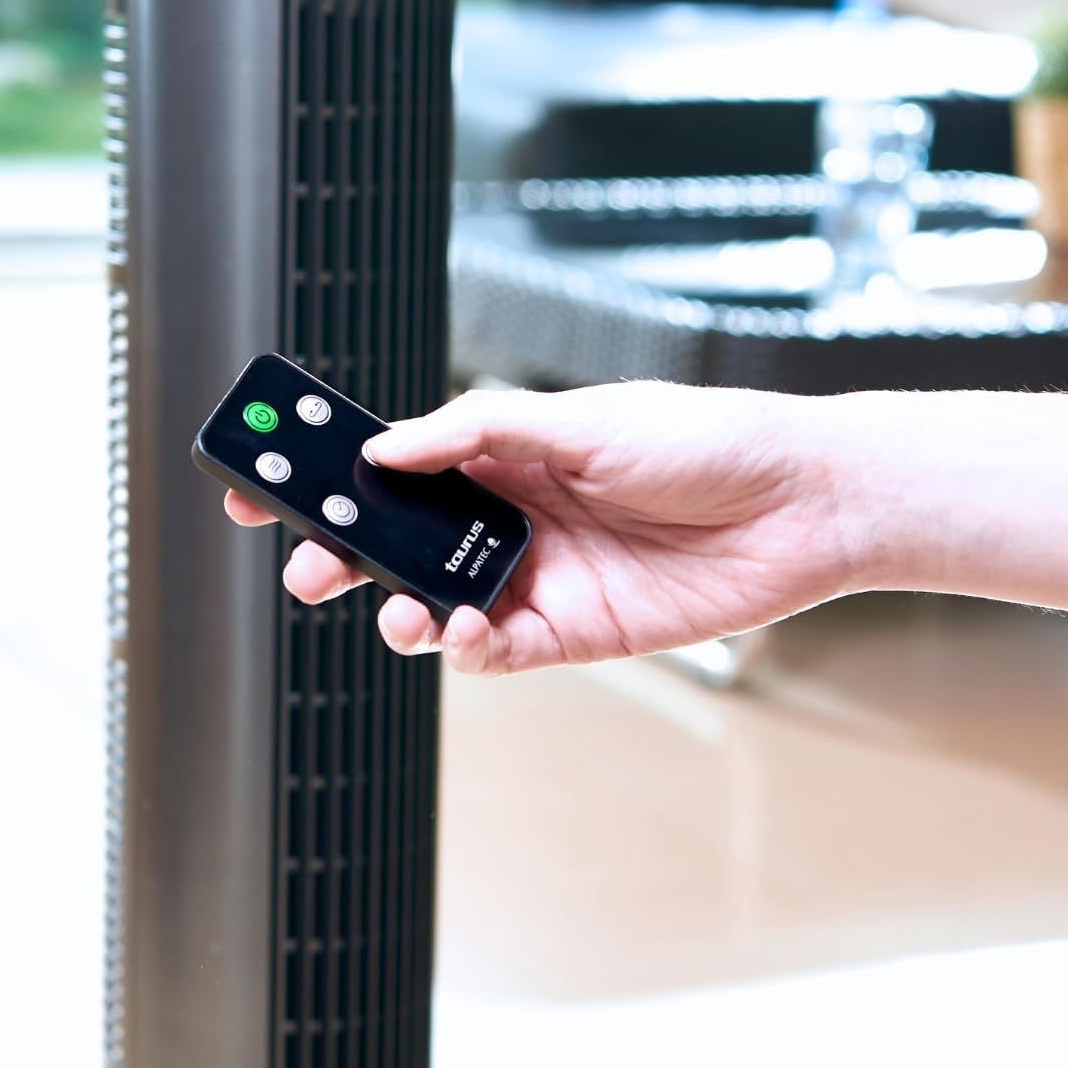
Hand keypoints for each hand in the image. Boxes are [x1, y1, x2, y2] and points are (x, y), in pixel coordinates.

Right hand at [222, 383, 857, 674]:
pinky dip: (464, 646)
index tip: (264, 478)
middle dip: (341, 550)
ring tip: (395, 604)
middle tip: (303, 562)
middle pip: (399, 539)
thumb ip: (478, 432)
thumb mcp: (582, 419)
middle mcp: (509, 514)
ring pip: (434, 600)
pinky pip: (494, 648)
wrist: (802, 505)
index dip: (330, 472)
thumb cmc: (705, 440)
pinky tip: (460, 629)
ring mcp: (536, 575)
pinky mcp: (571, 631)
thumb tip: (384, 445)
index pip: (394, 462)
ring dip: (397, 605)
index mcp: (503, 451)